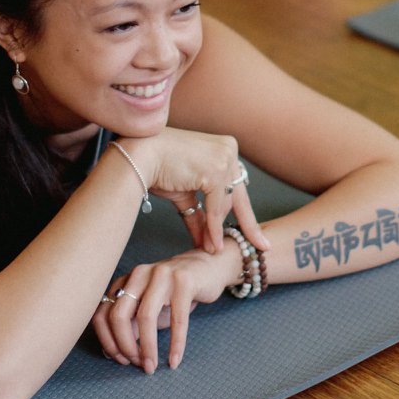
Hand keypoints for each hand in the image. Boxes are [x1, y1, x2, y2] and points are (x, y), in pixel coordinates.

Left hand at [92, 246, 237, 370]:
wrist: (207, 269)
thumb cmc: (173, 295)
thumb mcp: (148, 309)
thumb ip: (130, 326)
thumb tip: (113, 353)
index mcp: (124, 281)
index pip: (102, 314)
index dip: (108, 342)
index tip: (120, 360)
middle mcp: (138, 275)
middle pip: (118, 316)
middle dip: (125, 347)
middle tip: (137, 364)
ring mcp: (161, 275)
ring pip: (145, 317)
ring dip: (147, 348)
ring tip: (152, 366)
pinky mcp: (185, 282)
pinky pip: (177, 319)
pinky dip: (175, 344)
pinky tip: (174, 360)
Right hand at [127, 128, 266, 255]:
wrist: (138, 156)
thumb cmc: (157, 168)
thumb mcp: (185, 193)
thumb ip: (200, 213)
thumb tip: (207, 239)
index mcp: (224, 148)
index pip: (236, 186)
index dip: (245, 213)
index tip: (258, 232)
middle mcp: (229, 150)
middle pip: (237, 196)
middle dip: (243, 225)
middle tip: (260, 247)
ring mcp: (224, 158)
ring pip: (226, 204)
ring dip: (217, 230)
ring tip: (212, 250)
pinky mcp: (216, 170)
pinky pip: (217, 207)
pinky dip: (213, 228)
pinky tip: (211, 244)